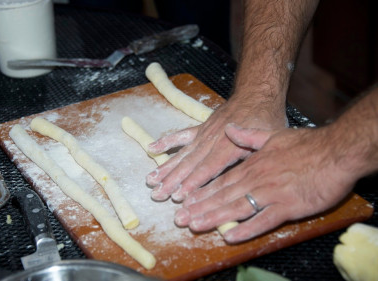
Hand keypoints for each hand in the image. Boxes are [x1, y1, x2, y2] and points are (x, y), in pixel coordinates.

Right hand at [146, 100, 286, 201]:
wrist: (257, 94)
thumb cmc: (267, 120)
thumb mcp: (268, 141)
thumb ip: (253, 159)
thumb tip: (244, 180)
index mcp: (230, 148)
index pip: (207, 169)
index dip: (192, 183)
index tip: (178, 196)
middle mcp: (213, 142)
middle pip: (189, 165)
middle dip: (172, 181)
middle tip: (157, 195)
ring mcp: (204, 134)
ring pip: (182, 154)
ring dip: (166, 168)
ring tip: (150, 180)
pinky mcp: (200, 128)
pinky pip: (181, 135)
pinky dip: (166, 141)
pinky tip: (152, 148)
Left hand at [174, 124, 355, 243]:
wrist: (335, 150)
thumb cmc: (306, 144)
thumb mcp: (273, 135)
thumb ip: (248, 136)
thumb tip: (229, 129)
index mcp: (253, 163)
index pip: (222, 179)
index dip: (203, 190)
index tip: (186, 198)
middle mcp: (257, 178)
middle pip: (223, 194)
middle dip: (200, 206)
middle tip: (181, 217)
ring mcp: (270, 193)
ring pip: (236, 207)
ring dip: (214, 217)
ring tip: (195, 225)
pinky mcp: (288, 206)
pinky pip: (263, 220)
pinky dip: (246, 229)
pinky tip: (230, 236)